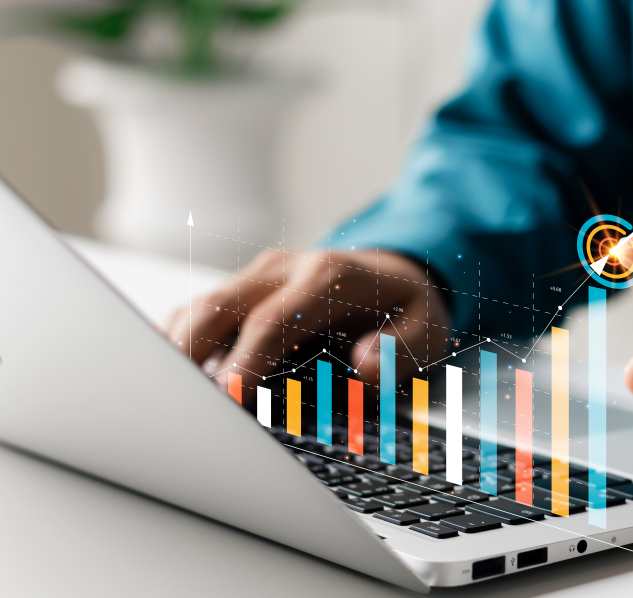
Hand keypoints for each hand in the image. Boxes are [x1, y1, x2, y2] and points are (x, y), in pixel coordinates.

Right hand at [161, 249, 450, 380]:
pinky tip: (169, 381)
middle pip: (218, 306)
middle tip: (175, 407)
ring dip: (174, 351)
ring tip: (162, 398)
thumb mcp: (427, 326)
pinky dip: (176, 343)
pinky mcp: (240, 290)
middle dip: (189, 356)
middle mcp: (284, 269)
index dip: (246, 361)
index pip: (274, 319)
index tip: (227, 400)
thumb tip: (364, 365)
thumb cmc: (406, 305)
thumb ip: (401, 348)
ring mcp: (256, 276)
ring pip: (197, 307)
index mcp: (329, 275)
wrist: (396, 268)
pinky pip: (195, 312)